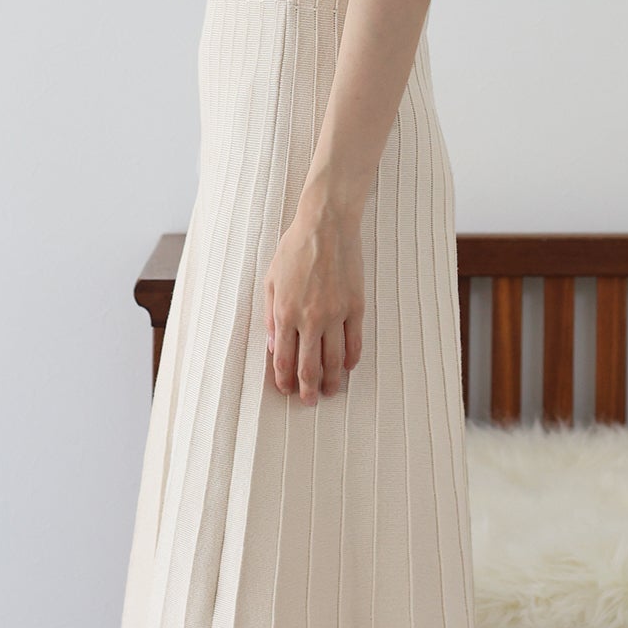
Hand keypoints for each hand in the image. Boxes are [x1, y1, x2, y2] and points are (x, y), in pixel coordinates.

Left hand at [264, 206, 363, 404]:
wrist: (327, 226)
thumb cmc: (295, 250)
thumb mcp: (271, 281)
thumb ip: (272, 317)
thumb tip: (274, 348)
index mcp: (286, 313)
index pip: (284, 360)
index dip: (285, 381)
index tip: (286, 391)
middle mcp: (311, 319)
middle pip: (310, 367)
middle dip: (308, 390)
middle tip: (309, 402)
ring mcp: (336, 315)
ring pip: (335, 360)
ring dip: (332, 381)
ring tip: (331, 392)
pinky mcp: (356, 307)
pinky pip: (355, 342)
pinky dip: (352, 360)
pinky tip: (348, 367)